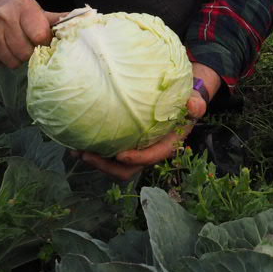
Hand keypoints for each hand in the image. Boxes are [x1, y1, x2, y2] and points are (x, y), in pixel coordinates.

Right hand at [0, 0, 64, 67]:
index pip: (40, 36)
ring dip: (17, 59)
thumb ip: (58, 20)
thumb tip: (87, 19)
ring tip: (16, 46)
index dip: (44, 43)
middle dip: (30, 53)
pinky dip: (3, 59)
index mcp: (24, 6)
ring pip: (12, 61)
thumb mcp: (38, 12)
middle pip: (26, 52)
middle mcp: (4, 15)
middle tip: (28, 46)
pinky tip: (3, 47)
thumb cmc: (18, 12)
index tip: (43, 41)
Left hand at [77, 91, 208, 181]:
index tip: (120, 155)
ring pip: (114, 166)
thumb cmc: (185, 102)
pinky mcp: (125, 145)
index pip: (152, 157)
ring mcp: (135, 151)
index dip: (137, 159)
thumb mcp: (194, 101)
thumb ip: (196, 104)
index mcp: (166, 146)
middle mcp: (148, 153)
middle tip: (87, 154)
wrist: (178, 102)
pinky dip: (93, 151)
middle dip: (106, 166)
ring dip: (95, 161)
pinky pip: (108, 155)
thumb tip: (194, 105)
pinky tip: (76, 142)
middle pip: (127, 170)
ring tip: (76, 150)